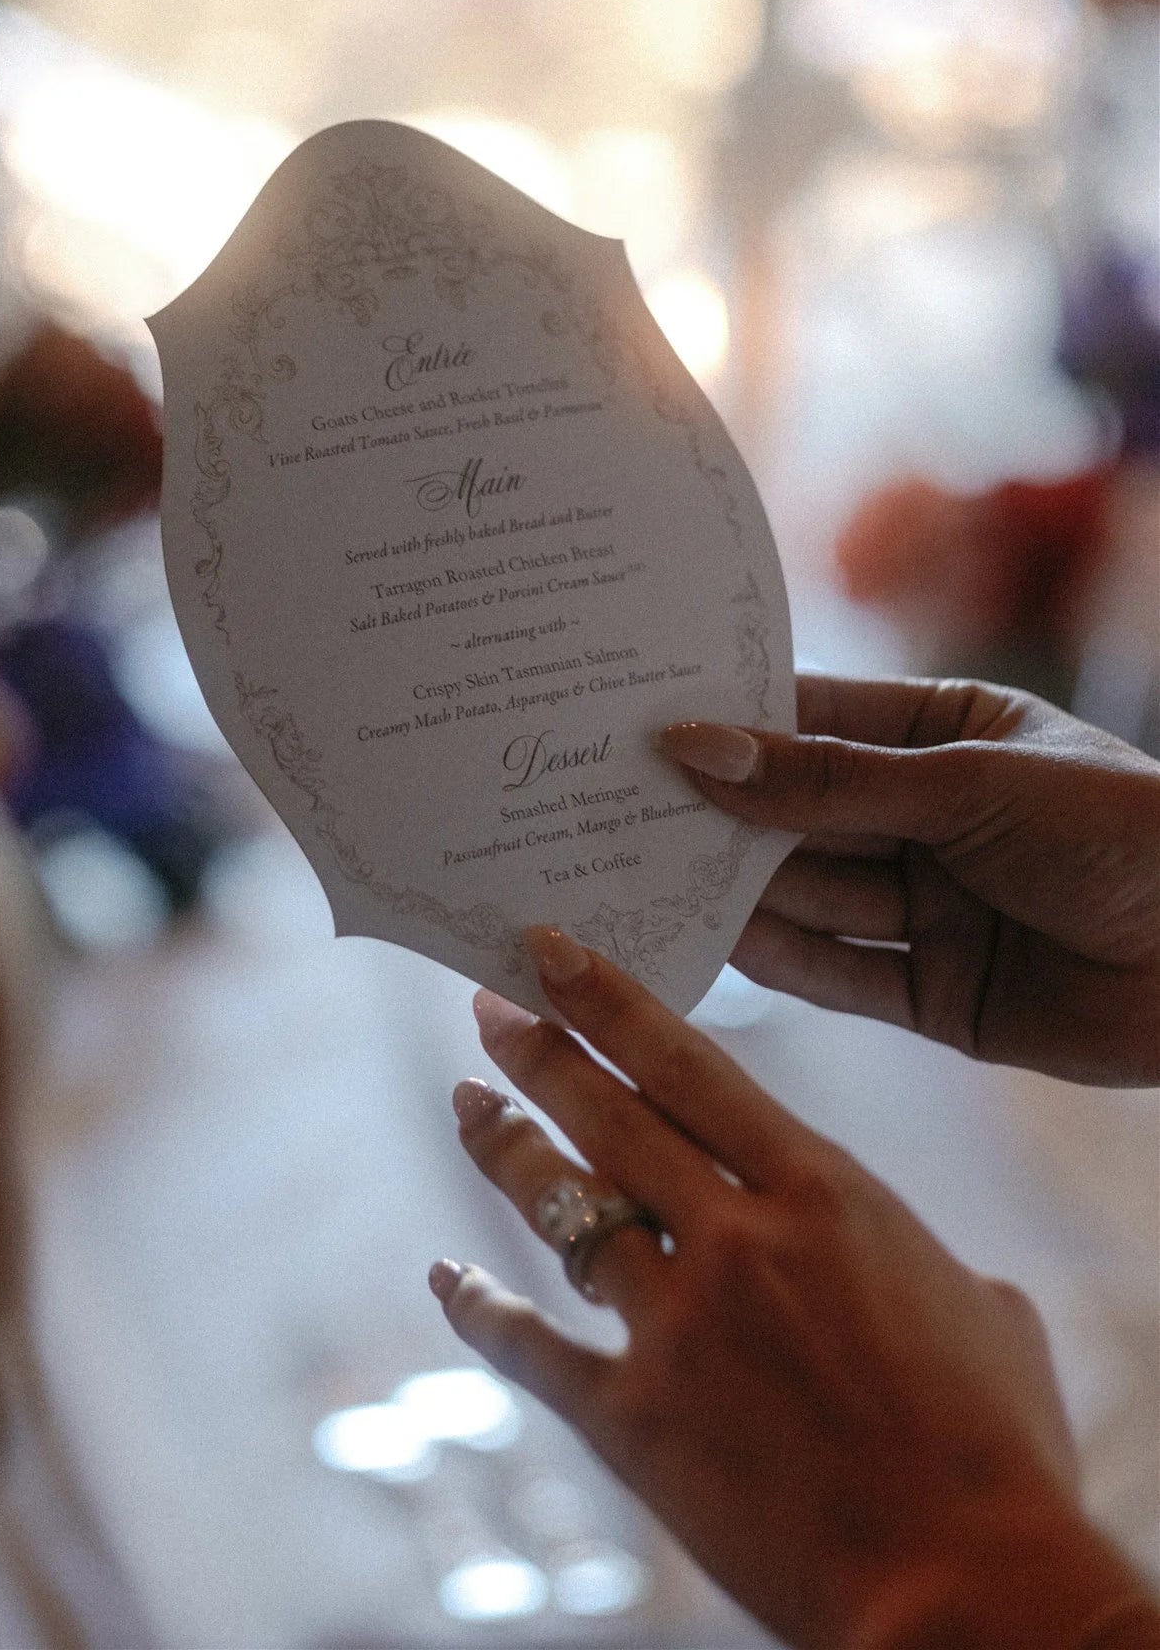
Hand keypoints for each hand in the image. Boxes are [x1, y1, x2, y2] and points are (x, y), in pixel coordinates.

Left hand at [431, 934, 1154, 1649]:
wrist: (969, 1587)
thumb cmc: (999, 1451)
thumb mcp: (983, 1313)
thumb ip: (921, 1262)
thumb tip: (920, 1274)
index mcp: (822, 1194)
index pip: (690, 1065)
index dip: (608, 1002)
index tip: (550, 955)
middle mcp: (735, 1240)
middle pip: (608, 1116)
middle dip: (539, 1051)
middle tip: (488, 1007)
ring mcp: (676, 1327)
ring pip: (563, 1210)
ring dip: (506, 1149)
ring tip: (468, 1106)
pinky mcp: (635, 1422)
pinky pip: (530, 1345)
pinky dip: (478, 1309)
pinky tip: (445, 1277)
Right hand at [659, 676, 1159, 1086]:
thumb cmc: (1122, 830)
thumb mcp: (968, 784)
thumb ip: (830, 782)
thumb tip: (701, 749)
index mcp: (941, 733)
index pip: (812, 722)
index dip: (727, 725)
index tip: (634, 721)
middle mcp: (925, 817)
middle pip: (796, 814)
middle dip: (713, 812)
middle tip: (607, 803)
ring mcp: (928, 907)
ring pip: (807, 894)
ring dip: (729, 886)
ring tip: (630, 871)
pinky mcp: (935, 994)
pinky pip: (837, 973)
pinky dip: (774, 960)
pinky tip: (705, 941)